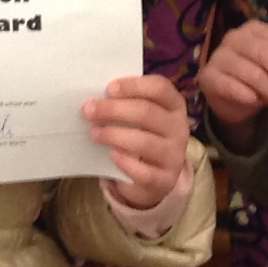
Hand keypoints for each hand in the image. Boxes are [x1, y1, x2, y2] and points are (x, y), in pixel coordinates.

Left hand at [83, 75, 189, 210]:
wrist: (152, 177)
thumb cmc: (141, 135)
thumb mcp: (139, 116)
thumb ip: (125, 103)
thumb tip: (96, 97)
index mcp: (173, 105)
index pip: (160, 88)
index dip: (134, 86)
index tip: (109, 89)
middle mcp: (179, 128)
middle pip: (147, 113)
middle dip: (113, 110)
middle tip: (88, 111)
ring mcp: (174, 155)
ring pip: (145, 142)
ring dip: (114, 135)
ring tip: (94, 133)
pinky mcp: (166, 180)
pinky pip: (145, 172)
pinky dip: (126, 163)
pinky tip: (112, 155)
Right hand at [201, 22, 267, 151]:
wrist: (234, 100)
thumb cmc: (261, 79)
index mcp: (254, 29)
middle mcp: (234, 38)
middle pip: (265, 53)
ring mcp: (219, 56)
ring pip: (252, 74)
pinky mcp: (208, 77)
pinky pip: (235, 88)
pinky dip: (251, 98)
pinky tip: (256, 101)